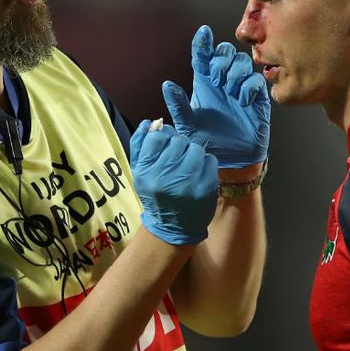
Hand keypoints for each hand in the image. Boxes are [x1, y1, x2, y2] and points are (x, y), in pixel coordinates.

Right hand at [129, 119, 218, 245]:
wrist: (173, 227)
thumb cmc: (155, 195)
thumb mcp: (139, 173)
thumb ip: (140, 146)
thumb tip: (149, 123)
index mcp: (145, 171)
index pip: (158, 136)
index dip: (164, 135)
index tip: (166, 143)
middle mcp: (165, 176)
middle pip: (178, 140)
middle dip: (179, 145)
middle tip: (178, 157)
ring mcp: (187, 182)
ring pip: (195, 148)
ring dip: (193, 153)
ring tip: (188, 166)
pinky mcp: (205, 186)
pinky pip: (210, 159)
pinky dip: (205, 164)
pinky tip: (198, 175)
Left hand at [162, 25, 269, 168]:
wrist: (229, 159)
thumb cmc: (207, 140)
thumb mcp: (187, 124)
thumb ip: (178, 104)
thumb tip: (167, 85)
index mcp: (204, 82)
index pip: (203, 55)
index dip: (203, 42)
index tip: (203, 32)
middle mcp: (223, 80)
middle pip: (226, 51)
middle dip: (222, 60)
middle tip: (216, 81)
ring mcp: (241, 88)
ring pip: (242, 61)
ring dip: (235, 72)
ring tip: (230, 92)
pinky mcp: (257, 98)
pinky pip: (256, 80)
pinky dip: (249, 86)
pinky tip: (243, 101)